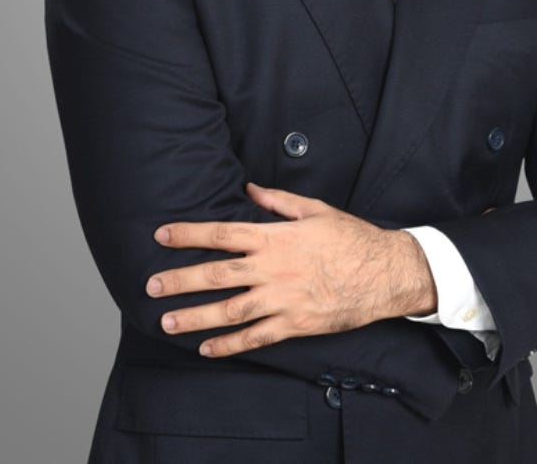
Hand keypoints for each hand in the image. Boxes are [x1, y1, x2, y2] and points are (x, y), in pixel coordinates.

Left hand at [146, 183, 437, 357]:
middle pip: (217, 275)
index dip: (189, 234)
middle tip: (151, 286)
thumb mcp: (315, 210)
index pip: (222, 234)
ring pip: (230, 311)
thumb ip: (279, 201)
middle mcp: (273, 269)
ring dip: (195, 317)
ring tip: (167, 322)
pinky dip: (229, 345)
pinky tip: (207, 348)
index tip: (161, 236)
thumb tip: (249, 188)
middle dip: (180, 280)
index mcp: (276, 237)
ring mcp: (283, 300)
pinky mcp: (295, 324)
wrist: (385, 273)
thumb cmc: (351, 237)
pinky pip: (256, 338)